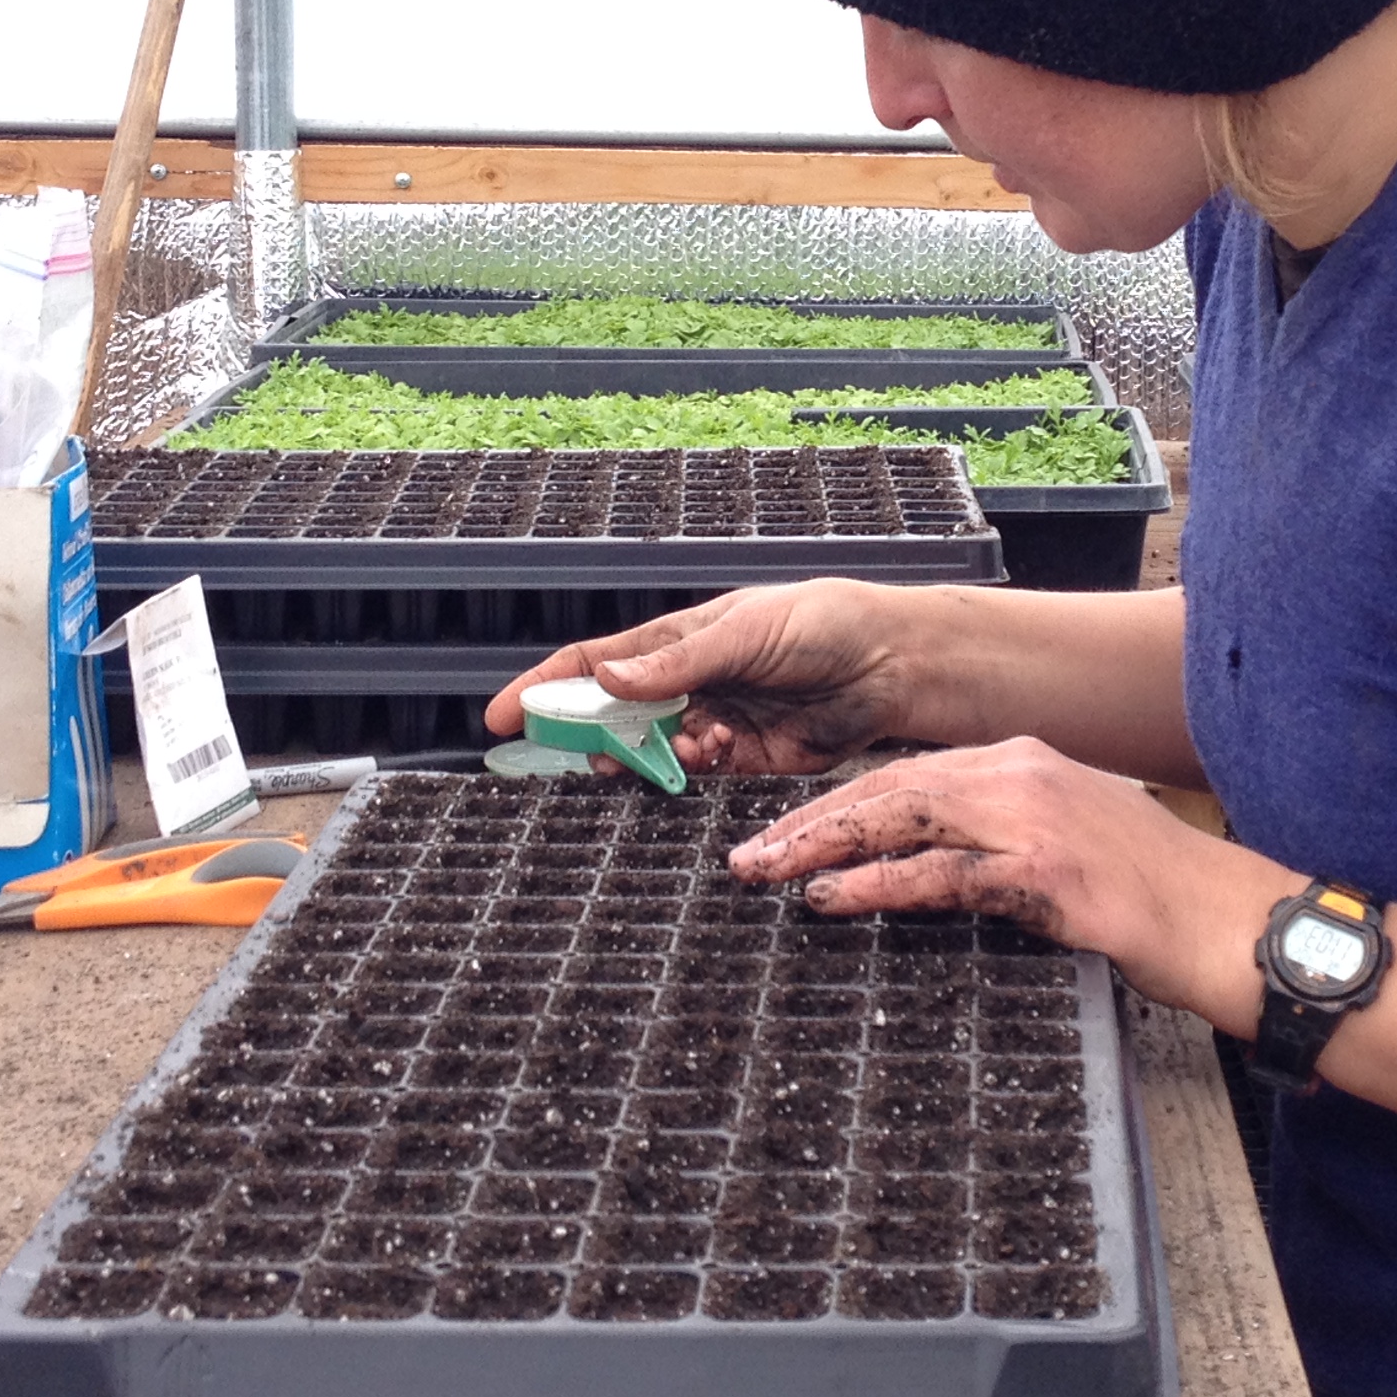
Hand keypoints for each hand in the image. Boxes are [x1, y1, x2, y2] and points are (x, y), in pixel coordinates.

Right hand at [485, 579, 927, 775]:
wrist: (893, 663)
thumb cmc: (824, 623)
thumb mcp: (745, 631)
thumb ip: (676, 664)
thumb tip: (606, 679)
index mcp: (680, 640)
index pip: (595, 663)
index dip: (545, 687)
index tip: (503, 714)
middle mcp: (691, 682)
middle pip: (615, 716)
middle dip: (593, 736)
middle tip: (585, 753)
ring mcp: (715, 722)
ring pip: (653, 751)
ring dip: (651, 755)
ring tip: (675, 743)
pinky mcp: (747, 760)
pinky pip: (698, 773)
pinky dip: (694, 767)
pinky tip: (714, 749)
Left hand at [726, 737, 1295, 1018]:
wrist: (1227, 923)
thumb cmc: (1153, 899)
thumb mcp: (1064, 852)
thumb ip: (997, 846)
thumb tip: (926, 867)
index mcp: (1023, 763)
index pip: (908, 774)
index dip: (839, 803)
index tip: (784, 833)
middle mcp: (1021, 774)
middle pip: (890, 788)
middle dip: (812, 820)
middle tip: (749, 856)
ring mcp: (1033, 818)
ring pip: (903, 818)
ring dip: (824, 844)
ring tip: (768, 873)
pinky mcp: (1044, 870)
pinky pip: (941, 872)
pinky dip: (878, 881)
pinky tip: (832, 896)